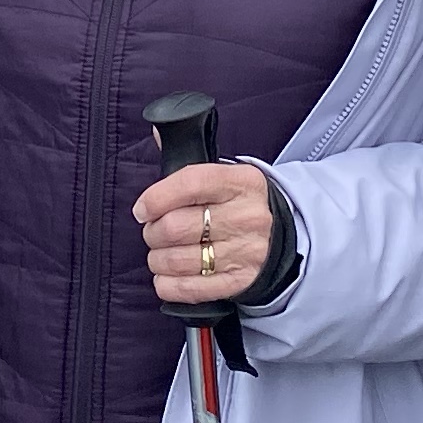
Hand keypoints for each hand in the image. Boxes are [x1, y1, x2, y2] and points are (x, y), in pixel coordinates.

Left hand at [137, 159, 278, 307]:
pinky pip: (190, 288)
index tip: (142, 209)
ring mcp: (245, 252)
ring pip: (178, 260)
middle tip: (155, 231)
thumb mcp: (224, 175)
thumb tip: (158, 133)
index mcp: (242, 182)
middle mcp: (247, 216)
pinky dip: (168, 284)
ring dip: (157, 258)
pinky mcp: (239, 281)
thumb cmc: (238, 203)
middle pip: (176, 227)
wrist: (280, 236)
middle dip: (153, 231)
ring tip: (161, 252)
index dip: (156, 197)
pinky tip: (167, 275)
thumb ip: (187, 160)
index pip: (190, 183)